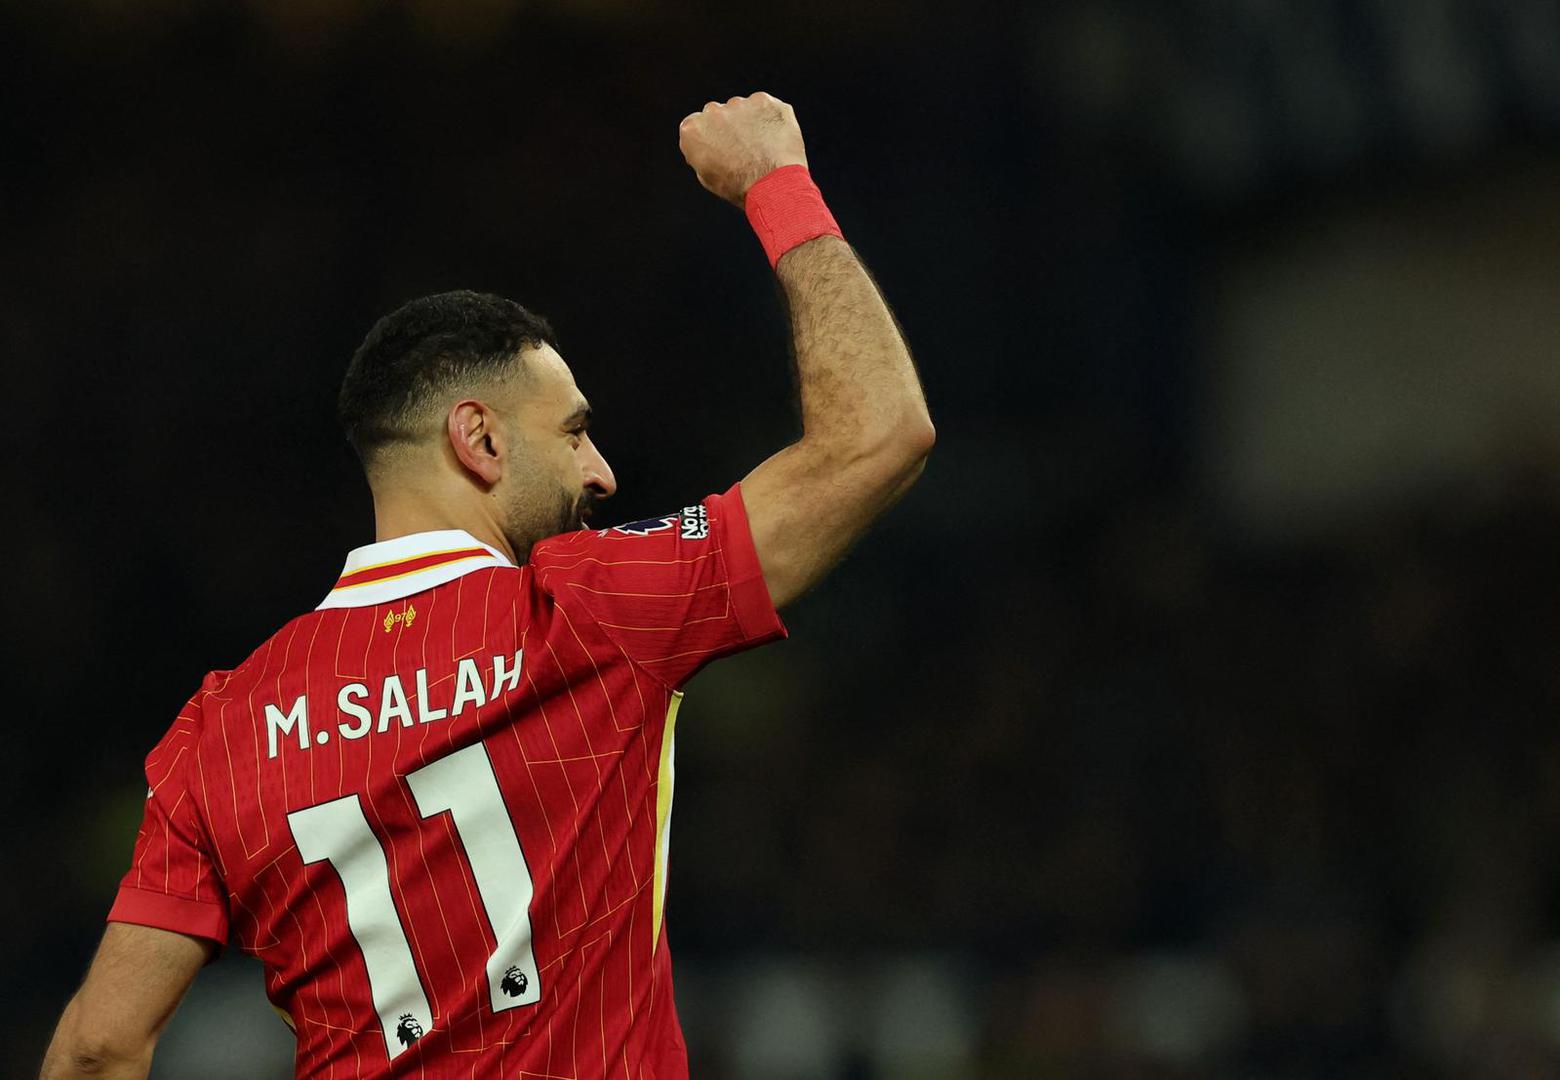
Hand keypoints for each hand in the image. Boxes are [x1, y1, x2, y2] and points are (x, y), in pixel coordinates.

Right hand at [678, 92, 807, 206]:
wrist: (771, 184)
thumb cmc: (739, 186)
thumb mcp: (707, 177)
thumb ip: (701, 152)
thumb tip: (709, 146)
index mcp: (692, 130)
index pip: (698, 125)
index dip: (712, 138)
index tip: (722, 149)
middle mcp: (712, 111)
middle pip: (719, 113)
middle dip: (729, 127)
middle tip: (744, 148)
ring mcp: (738, 104)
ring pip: (742, 108)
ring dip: (749, 121)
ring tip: (762, 147)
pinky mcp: (762, 101)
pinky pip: (765, 107)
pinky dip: (770, 118)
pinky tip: (774, 138)